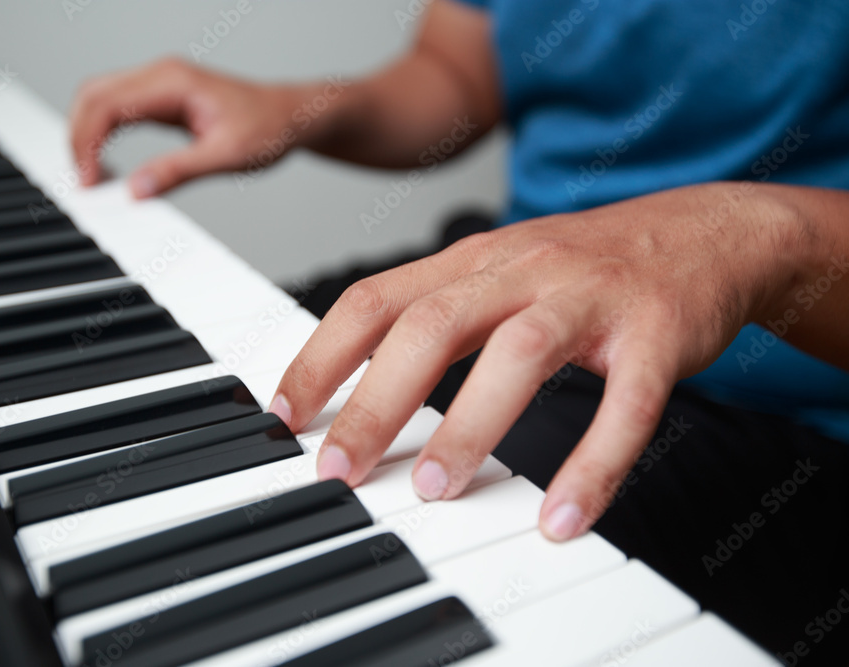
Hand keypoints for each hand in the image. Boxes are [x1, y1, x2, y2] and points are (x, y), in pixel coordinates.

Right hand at [70, 57, 298, 197]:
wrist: (291, 116)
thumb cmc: (268, 128)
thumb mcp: (226, 156)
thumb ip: (179, 171)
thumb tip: (137, 189)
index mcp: (172, 82)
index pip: (106, 105)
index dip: (86, 143)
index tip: (90, 180)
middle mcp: (160, 75)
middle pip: (92, 96)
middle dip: (78, 139)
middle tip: (84, 182)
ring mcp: (159, 83)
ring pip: (99, 100)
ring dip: (86, 135)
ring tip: (92, 176)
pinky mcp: (161, 98)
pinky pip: (117, 109)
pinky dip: (102, 134)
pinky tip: (106, 163)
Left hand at [269, 182, 804, 540]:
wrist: (706, 233)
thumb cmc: (587, 265)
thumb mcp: (500, 271)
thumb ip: (438, 315)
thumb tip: (361, 381)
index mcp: (474, 260)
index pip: (375, 300)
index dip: (321, 358)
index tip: (284, 415)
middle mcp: (524, 269)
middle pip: (430, 327)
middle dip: (372, 403)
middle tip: (338, 470)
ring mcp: (591, 299)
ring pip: (519, 355)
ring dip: (468, 427)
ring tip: (432, 489)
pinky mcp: (657, 336)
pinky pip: (624, 406)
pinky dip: (592, 465)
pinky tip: (562, 516)